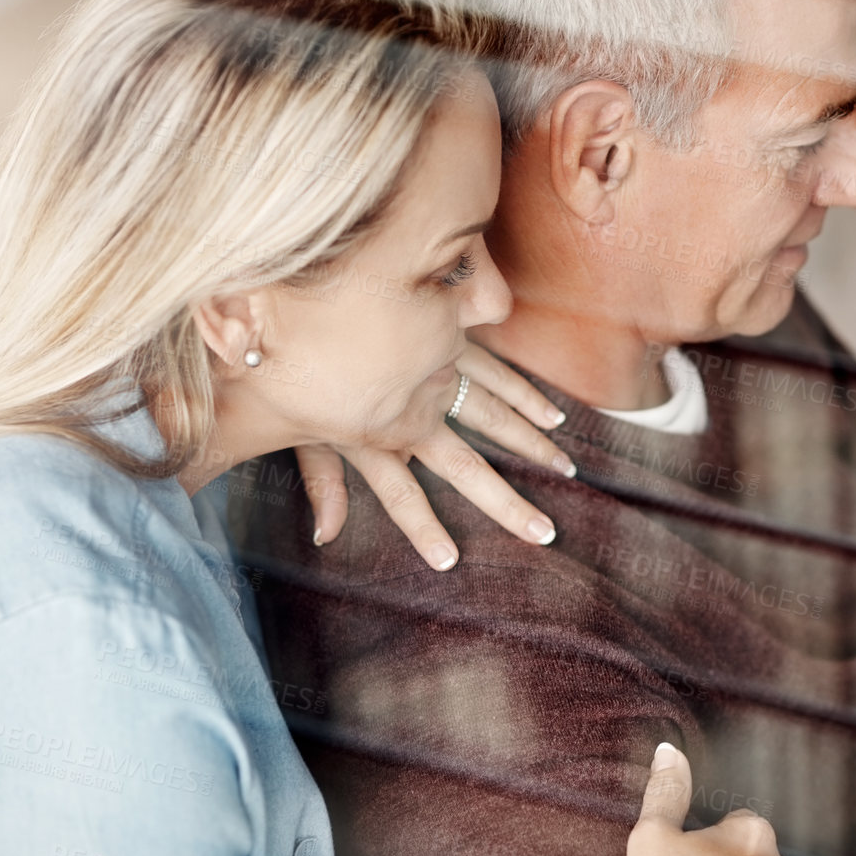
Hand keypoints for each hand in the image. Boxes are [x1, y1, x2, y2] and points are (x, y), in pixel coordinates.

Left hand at [293, 343, 573, 568]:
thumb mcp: (300, 425)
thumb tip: (324, 536)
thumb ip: (321, 481)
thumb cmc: (294, 362)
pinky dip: (525, 395)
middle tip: (543, 532)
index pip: (401, 496)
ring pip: (493, 414)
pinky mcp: (449, 339)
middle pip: (466, 468)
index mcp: (374, 435)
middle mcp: (413, 409)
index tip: (448, 561)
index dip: (422, 529)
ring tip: (562, 467)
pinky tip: (552, 413)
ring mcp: (436, 372)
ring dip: (529, 445)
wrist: (301, 295)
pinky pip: (497, 371)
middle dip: (504, 504)